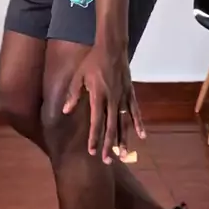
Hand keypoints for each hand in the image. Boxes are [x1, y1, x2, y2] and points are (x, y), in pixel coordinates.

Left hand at [63, 46, 144, 164]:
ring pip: (124, 122)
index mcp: (98, 96)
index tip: (92, 151)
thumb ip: (73, 94)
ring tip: (123, 154)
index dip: (94, 137)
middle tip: (107, 160)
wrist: (112, 48)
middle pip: (111, 126)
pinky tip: (142, 136)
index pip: (95, 122)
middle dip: (108, 144)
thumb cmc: (92, 62)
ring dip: (123, 138)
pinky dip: (139, 123)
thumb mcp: (78, 76)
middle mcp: (112, 99)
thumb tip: (66, 111)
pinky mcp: (130, 93)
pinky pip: (135, 111)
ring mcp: (123, 97)